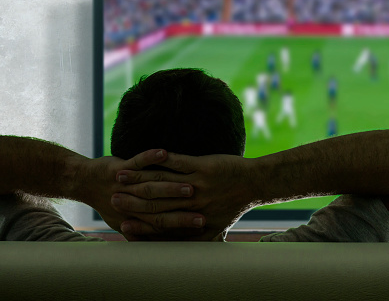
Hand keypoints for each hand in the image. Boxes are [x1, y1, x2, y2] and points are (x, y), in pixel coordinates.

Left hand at [76, 149, 205, 240]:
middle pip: (162, 207)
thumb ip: (144, 232)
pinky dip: (150, 157)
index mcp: (136, 218)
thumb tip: (165, 245)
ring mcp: (127, 185)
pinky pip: (138, 161)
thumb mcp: (125, 221)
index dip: (183, 224)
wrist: (85, 183)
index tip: (203, 223)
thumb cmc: (110, 204)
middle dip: (183, 208)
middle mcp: (132, 204)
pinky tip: (163, 152)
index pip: (164, 223)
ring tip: (191, 185)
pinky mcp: (122, 168)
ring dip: (170, 185)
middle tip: (202, 210)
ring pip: (152, 184)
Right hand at [111, 153, 257, 240]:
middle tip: (113, 199)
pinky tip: (148, 156)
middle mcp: (193, 204)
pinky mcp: (203, 166)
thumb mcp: (216, 228)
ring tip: (121, 176)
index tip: (122, 226)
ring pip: (162, 181)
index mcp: (193, 220)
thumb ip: (198, 239)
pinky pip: (178, 162)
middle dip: (132, 202)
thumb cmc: (234, 207)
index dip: (140, 226)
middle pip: (156, 204)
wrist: (255, 183)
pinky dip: (160, 159)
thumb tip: (183, 252)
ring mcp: (198, 184)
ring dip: (139, 178)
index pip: (160, 226)